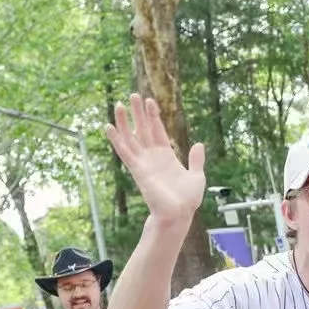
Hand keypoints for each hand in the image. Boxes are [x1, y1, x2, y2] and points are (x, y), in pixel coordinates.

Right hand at [104, 93, 204, 226]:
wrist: (179, 214)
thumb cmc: (187, 199)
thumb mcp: (197, 176)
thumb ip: (196, 160)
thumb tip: (199, 144)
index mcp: (166, 156)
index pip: (158, 131)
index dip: (154, 117)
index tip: (150, 101)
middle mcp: (153, 157)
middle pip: (143, 130)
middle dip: (138, 113)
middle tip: (133, 95)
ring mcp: (144, 162)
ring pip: (131, 137)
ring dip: (125, 122)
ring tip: (120, 104)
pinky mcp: (138, 169)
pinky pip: (124, 152)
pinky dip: (116, 139)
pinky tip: (109, 127)